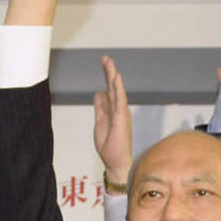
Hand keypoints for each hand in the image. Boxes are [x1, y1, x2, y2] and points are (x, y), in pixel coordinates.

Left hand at [94, 56, 132, 183]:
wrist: (116, 162)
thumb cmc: (110, 146)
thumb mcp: (100, 123)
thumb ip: (100, 108)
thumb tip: (99, 92)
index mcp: (113, 111)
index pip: (109, 90)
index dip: (107, 77)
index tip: (104, 63)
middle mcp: (119, 110)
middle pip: (113, 88)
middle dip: (109, 72)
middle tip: (106, 58)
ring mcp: (121, 114)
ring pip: (117, 91)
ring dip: (113, 77)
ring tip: (109, 63)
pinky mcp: (121, 119)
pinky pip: (120, 100)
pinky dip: (118, 89)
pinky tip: (116, 78)